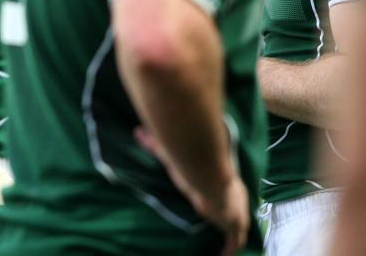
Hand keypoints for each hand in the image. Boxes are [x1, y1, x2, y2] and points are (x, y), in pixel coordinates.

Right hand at [135, 127, 247, 255]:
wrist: (210, 177)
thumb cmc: (194, 167)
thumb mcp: (173, 156)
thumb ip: (155, 145)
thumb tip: (137, 132)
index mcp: (221, 181)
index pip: (225, 191)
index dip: (221, 198)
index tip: (216, 204)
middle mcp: (232, 197)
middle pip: (234, 209)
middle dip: (230, 217)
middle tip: (221, 224)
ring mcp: (236, 212)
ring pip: (236, 227)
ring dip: (233, 235)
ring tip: (226, 245)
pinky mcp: (235, 225)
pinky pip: (235, 242)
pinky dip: (230, 249)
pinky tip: (225, 255)